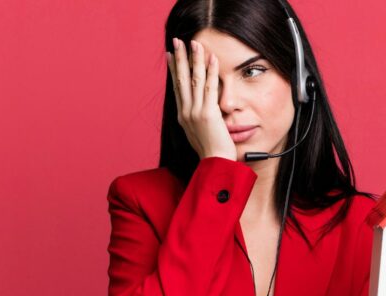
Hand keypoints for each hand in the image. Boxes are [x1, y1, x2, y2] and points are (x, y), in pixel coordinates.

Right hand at [166, 38, 236, 160]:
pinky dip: (211, 71)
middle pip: (181, 79)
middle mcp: (186, 112)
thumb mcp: (198, 133)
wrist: (215, 164)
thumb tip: (197, 110)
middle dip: (179, 58)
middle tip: (176, 41)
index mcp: (182, 116)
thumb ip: (196, 119)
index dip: (174, 69)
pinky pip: (210, 87)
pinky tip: (212, 58)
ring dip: (195, 59)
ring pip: (194, 80)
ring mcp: (196, 112)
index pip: (177, 87)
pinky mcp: (208, 114)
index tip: (170, 55)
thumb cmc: (210, 152)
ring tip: (194, 43)